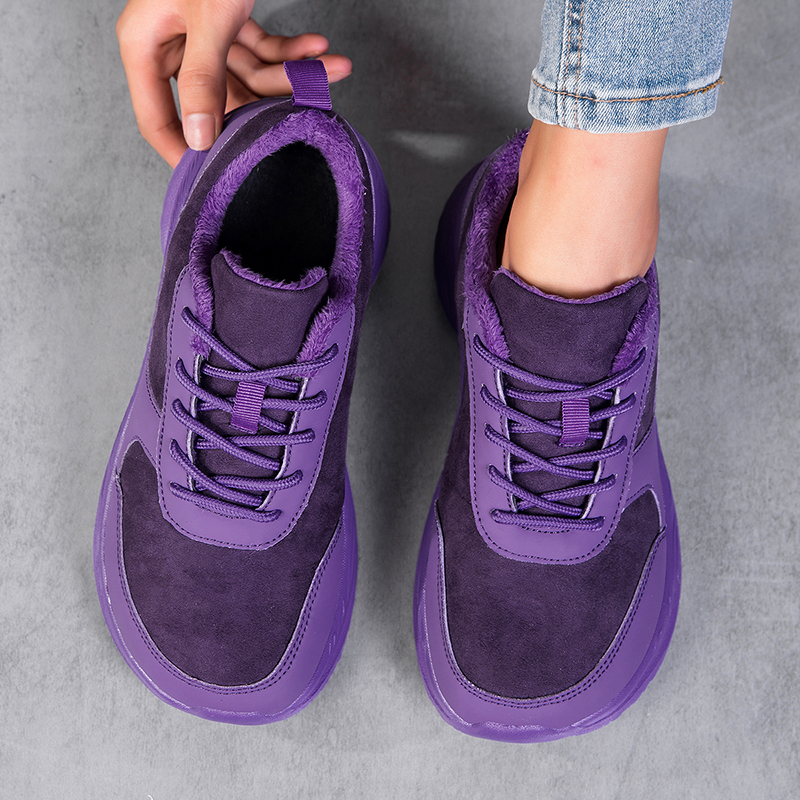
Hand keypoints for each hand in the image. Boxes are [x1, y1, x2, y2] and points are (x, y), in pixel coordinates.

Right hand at [117, 0, 351, 166]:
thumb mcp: (208, 17)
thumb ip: (203, 79)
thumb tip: (199, 139)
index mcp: (146, 46)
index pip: (157, 119)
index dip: (185, 154)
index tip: (216, 181)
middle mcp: (173, 44)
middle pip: (219, 99)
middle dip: (269, 101)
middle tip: (308, 107)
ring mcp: (201, 34)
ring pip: (248, 74)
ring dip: (295, 73)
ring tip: (336, 69)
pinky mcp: (228, 19)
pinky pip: (261, 47)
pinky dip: (293, 49)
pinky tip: (322, 47)